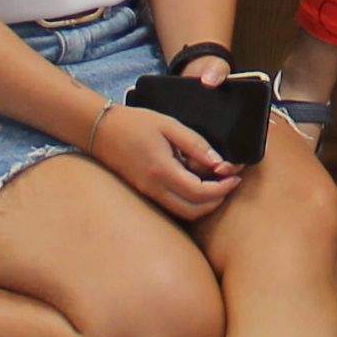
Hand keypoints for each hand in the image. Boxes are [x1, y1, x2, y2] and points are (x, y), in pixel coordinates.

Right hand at [90, 95, 244, 217]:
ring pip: (183, 212)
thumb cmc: (136, 123)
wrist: (101, 130)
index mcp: (162, 170)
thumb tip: (219, 163)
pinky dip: (190, 201)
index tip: (235, 177)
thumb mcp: (169, 125)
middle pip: (193, 211)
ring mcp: (148, 193)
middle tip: (230, 183)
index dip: (222, 188)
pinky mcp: (145, 193)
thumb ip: (196, 144)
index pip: (199, 193)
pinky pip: (172, 206)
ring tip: (217, 184)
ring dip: (204, 204)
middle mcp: (154, 188)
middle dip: (216, 200)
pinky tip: (196, 183)